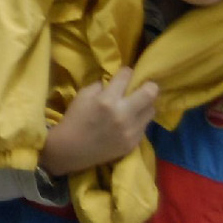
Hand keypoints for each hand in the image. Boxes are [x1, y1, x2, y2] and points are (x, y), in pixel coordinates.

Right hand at [40, 66, 160, 176]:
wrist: (70, 150)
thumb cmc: (74, 119)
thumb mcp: (82, 95)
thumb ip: (101, 86)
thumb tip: (114, 82)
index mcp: (107, 100)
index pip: (127, 76)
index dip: (126, 72)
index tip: (125, 74)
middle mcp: (122, 114)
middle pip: (151, 93)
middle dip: (149, 86)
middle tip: (143, 87)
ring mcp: (130, 130)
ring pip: (151, 110)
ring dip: (145, 105)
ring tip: (136, 106)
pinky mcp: (133, 143)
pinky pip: (144, 126)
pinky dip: (138, 121)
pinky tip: (129, 122)